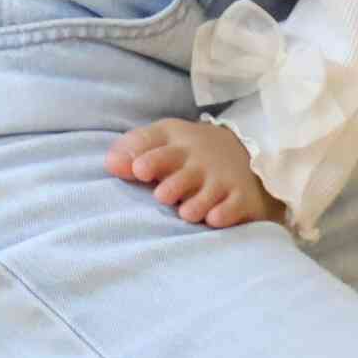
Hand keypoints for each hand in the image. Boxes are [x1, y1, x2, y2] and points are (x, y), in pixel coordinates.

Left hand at [106, 117, 287, 230]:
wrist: (246, 153)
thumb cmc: (189, 153)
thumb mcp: (165, 139)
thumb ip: (134, 148)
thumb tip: (111, 164)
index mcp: (177, 144)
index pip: (160, 148)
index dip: (148, 160)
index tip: (139, 171)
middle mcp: (200, 161)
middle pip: (184, 175)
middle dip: (173, 186)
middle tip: (163, 195)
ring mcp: (222, 179)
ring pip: (206, 196)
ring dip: (194, 206)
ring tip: (187, 212)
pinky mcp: (240, 198)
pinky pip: (232, 208)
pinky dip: (223, 214)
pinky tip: (213, 218)